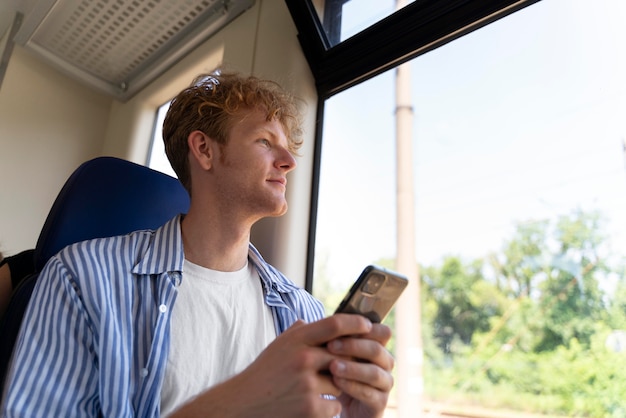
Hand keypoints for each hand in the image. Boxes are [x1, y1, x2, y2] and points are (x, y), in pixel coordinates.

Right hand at [171, 314, 373, 416]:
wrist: (242, 404)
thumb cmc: (263, 374)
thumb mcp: (278, 346)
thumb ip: (299, 332)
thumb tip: (319, 322)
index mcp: (296, 340)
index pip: (334, 324)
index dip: (355, 322)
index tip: (368, 325)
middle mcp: (303, 358)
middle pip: (344, 355)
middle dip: (346, 364)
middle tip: (340, 369)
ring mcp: (308, 384)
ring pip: (341, 383)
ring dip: (334, 389)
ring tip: (311, 391)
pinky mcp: (311, 408)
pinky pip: (335, 406)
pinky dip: (328, 409)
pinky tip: (309, 406)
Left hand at [326, 316, 394, 417]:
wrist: (334, 404)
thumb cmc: (333, 373)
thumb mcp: (332, 354)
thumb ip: (329, 338)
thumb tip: (305, 321)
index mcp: (377, 346)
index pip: (381, 332)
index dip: (362, 329)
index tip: (337, 328)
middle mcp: (385, 363)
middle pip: (377, 349)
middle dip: (353, 346)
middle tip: (330, 345)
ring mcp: (384, 383)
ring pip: (374, 372)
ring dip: (352, 367)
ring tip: (332, 366)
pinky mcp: (380, 402)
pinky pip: (370, 393)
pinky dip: (353, 386)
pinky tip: (336, 382)